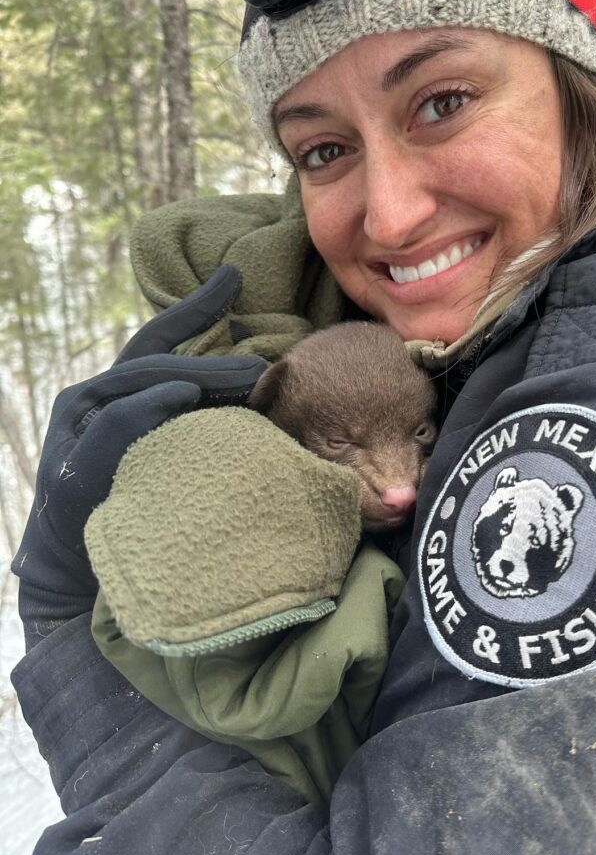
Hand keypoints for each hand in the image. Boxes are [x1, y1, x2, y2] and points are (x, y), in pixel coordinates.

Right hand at [12, 265, 266, 640]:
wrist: (80, 579)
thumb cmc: (137, 510)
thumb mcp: (169, 455)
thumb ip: (196, 419)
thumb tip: (258, 391)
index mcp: (115, 392)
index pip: (158, 339)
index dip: (196, 306)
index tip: (234, 275)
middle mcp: (89, 399)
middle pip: (157, 358)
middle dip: (213, 354)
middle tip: (265, 359)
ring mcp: (74, 428)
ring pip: (139, 382)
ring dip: (196, 375)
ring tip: (245, 374)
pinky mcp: (71, 465)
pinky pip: (113, 424)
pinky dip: (149, 407)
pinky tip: (184, 397)